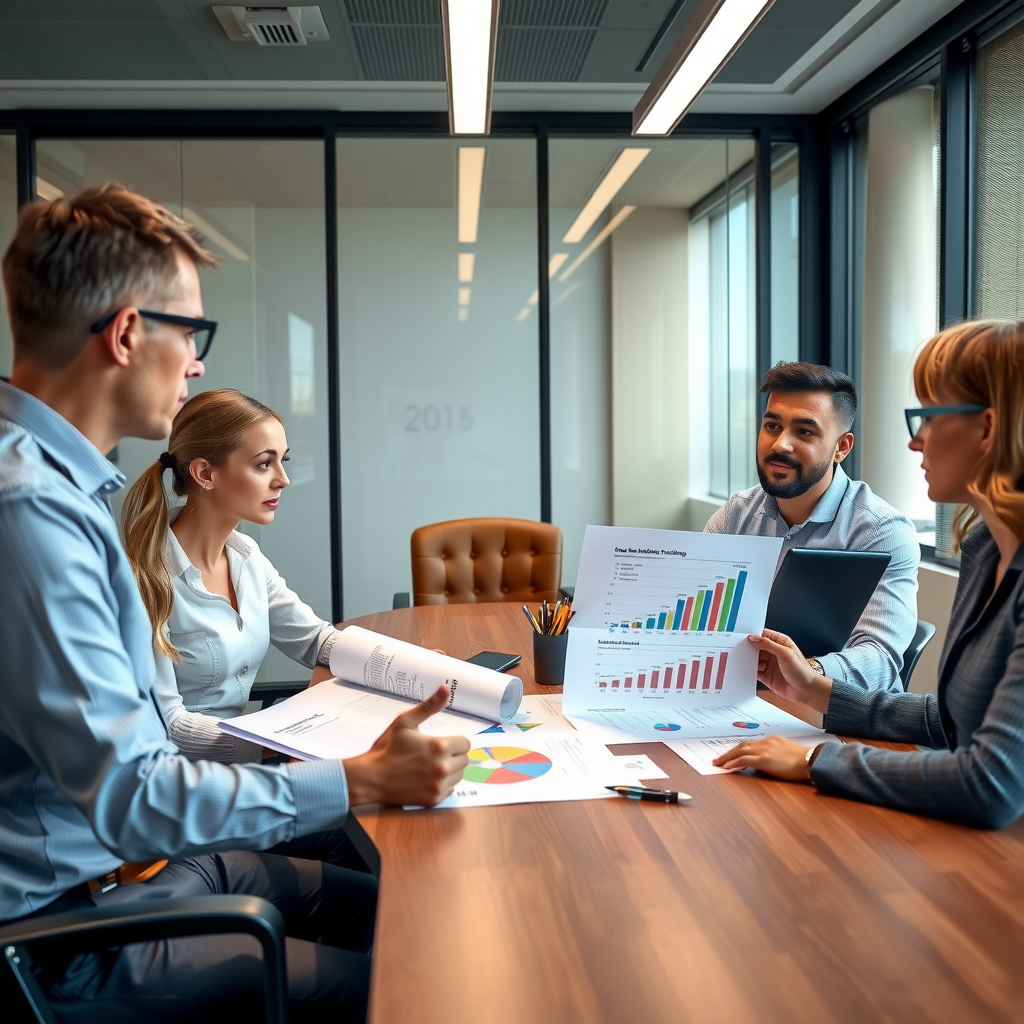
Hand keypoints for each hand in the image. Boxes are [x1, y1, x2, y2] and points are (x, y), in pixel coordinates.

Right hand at [343, 685, 470, 807]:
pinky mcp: (433, 799)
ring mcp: (438, 785)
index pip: (465, 743)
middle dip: (453, 755)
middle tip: (435, 754)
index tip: (442, 742)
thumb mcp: (405, 722)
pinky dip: (442, 784)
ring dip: (450, 770)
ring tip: (431, 765)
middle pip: (464, 760)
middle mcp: (442, 767)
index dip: (455, 741)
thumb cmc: (386, 749)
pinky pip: (450, 789)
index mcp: (439, 746)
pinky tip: (427, 778)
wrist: (370, 778)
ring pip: (459, 775)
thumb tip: (445, 689)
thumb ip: (429, 706)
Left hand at [712, 735, 813, 780]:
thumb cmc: (805, 761)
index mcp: (772, 740)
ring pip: (740, 751)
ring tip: (718, 764)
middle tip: (718, 759)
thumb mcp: (788, 753)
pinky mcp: (765, 759)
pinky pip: (744, 760)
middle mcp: (766, 742)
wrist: (813, 760)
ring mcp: (765, 749)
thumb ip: (776, 754)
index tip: (731, 755)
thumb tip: (767, 762)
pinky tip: (727, 768)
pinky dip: (734, 763)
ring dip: (727, 758)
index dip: (739, 750)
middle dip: (728, 753)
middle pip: (742, 745)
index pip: (750, 744)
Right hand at [747, 629, 831, 713]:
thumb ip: (768, 644)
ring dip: (750, 660)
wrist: (806, 691)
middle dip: (749, 648)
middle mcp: (774, 653)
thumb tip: (754, 638)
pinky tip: (749, 670)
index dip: (754, 636)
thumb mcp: (785, 653)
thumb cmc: (802, 671)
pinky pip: (755, 671)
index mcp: (781, 643)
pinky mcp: (767, 675)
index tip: (744, 638)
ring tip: (746, 661)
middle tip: (741, 649)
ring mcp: (770, 664)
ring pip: (754, 659)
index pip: (764, 635)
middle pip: (757, 647)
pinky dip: (750, 670)